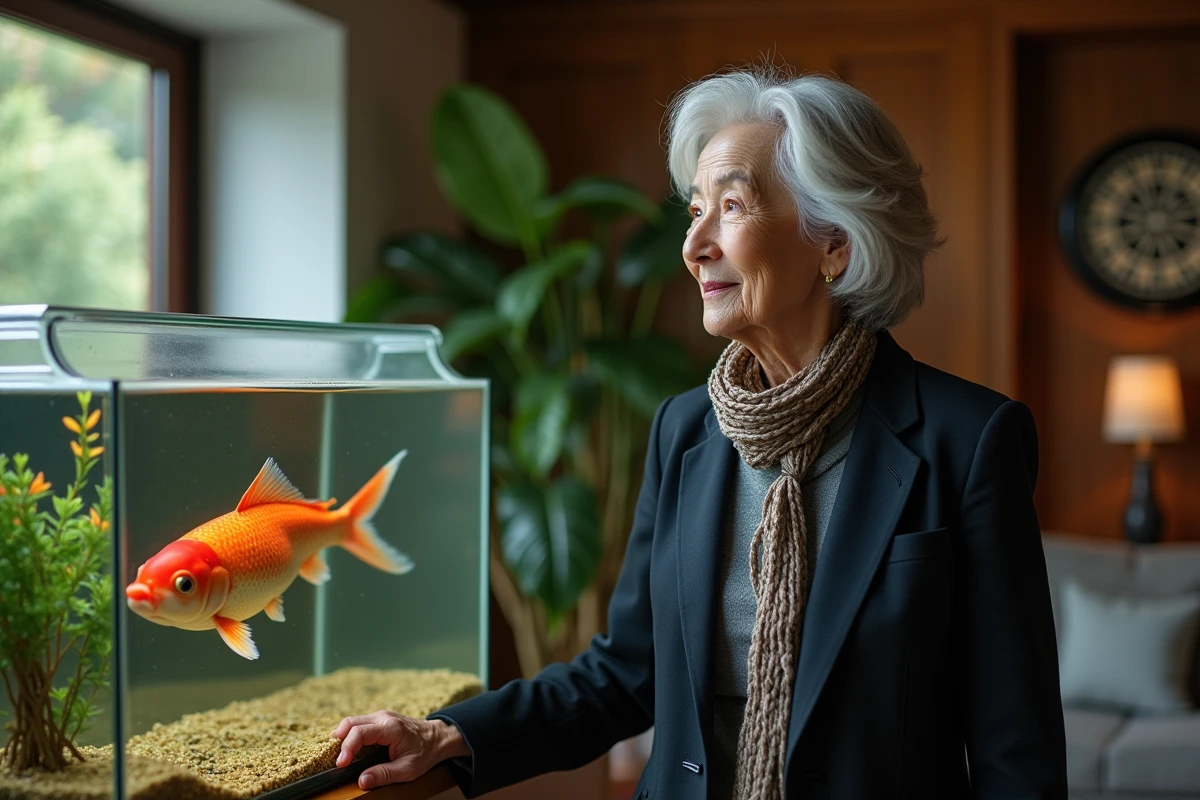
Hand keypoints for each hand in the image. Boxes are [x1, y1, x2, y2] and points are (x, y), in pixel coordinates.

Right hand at [331, 710, 467, 789]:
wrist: (439, 737)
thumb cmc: (425, 753)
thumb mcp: (407, 770)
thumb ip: (384, 775)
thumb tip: (362, 781)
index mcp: (390, 728)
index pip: (359, 732)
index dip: (347, 748)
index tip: (340, 764)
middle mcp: (383, 717)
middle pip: (351, 722)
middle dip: (340, 740)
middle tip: (336, 760)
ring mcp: (381, 716)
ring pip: (353, 721)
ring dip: (343, 737)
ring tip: (341, 755)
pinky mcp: (380, 719)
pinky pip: (360, 723)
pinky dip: (350, 734)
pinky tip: (350, 748)